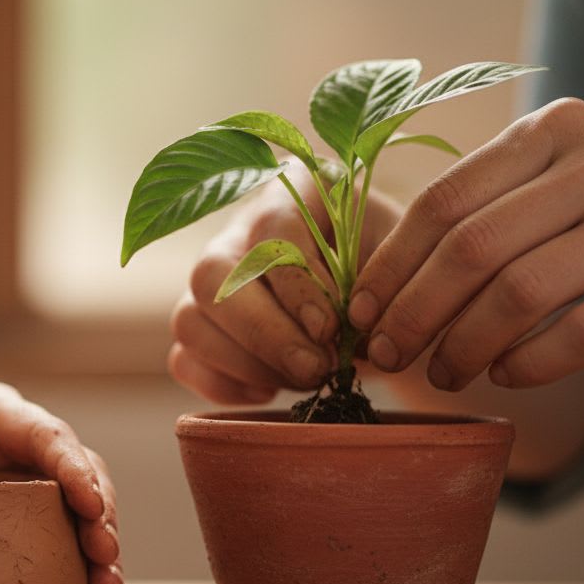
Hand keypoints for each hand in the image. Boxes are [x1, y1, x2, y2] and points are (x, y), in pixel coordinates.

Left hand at [0, 382, 122, 583]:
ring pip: (82, 504)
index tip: (90, 505)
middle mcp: (17, 440)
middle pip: (79, 468)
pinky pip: (64, 535)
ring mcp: (27, 476)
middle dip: (99, 513)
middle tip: (105, 558)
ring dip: (98, 547)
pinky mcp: (26, 512)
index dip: (74, 467)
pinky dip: (79, 568)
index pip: (44, 432)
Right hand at [169, 170, 397, 402]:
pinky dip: (224, 385)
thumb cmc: (393, 272)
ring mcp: (209, 280)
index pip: (270, 229)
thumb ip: (375, 285)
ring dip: (247, 363)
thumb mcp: (399, 263)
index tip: (331, 328)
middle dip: (264, 333)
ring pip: (189, 320)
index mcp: (291, 193)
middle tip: (316, 369)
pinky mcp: (199, 326)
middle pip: (211, 274)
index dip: (295, 283)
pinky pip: (184, 360)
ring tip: (304, 379)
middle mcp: (236, 230)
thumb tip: (339, 334)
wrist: (382, 297)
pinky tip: (271, 391)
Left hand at [349, 98, 583, 389]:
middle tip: (385, 354)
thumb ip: (487, 206)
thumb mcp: (563, 174)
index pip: (445, 200)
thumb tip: (381, 284)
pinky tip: (505, 376)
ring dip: (463, 345)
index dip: (391, 264)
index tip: (359, 310)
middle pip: (472, 249)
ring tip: (441, 374)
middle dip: (413, 312)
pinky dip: (529, 363)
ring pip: (520, 293)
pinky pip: (581, 333)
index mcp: (553, 130)